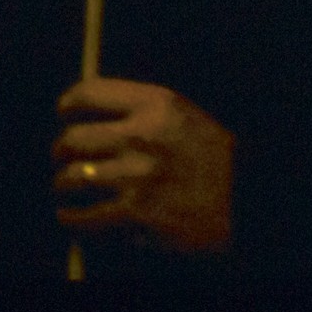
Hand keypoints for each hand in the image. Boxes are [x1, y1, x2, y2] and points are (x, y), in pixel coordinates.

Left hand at [54, 77, 232, 253]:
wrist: (252, 201)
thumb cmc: (217, 158)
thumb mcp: (185, 116)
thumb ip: (142, 108)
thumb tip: (90, 109)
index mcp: (155, 104)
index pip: (91, 93)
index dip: (70, 102)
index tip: (63, 110)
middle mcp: (141, 135)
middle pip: (75, 137)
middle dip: (60, 147)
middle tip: (59, 153)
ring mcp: (137, 174)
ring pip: (76, 176)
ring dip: (62, 183)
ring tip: (62, 186)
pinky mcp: (139, 212)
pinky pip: (89, 214)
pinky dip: (72, 218)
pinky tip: (68, 217)